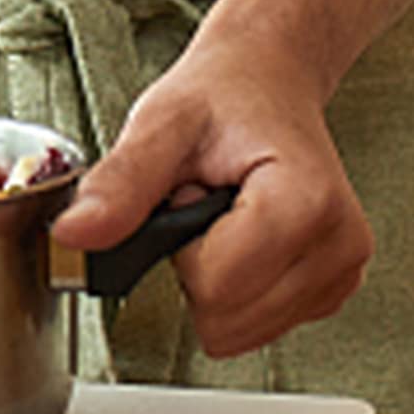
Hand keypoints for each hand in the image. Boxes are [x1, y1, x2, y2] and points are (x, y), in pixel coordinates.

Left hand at [50, 29, 373, 358]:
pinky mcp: (331, 289)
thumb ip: (120, 183)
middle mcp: (338, 244)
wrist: (267, 80)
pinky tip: (241, 236)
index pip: (215, 286)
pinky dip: (238, 289)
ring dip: (215, 279)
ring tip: (222, 215)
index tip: (188, 192)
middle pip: (228, 320)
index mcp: (306, 201)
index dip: (178, 247)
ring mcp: (340, 272)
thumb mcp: (161, 123)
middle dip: (196, 268)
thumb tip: (73, 235)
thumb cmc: (222, 97)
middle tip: (202, 202)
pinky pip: (259, 328)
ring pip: (241, 334)